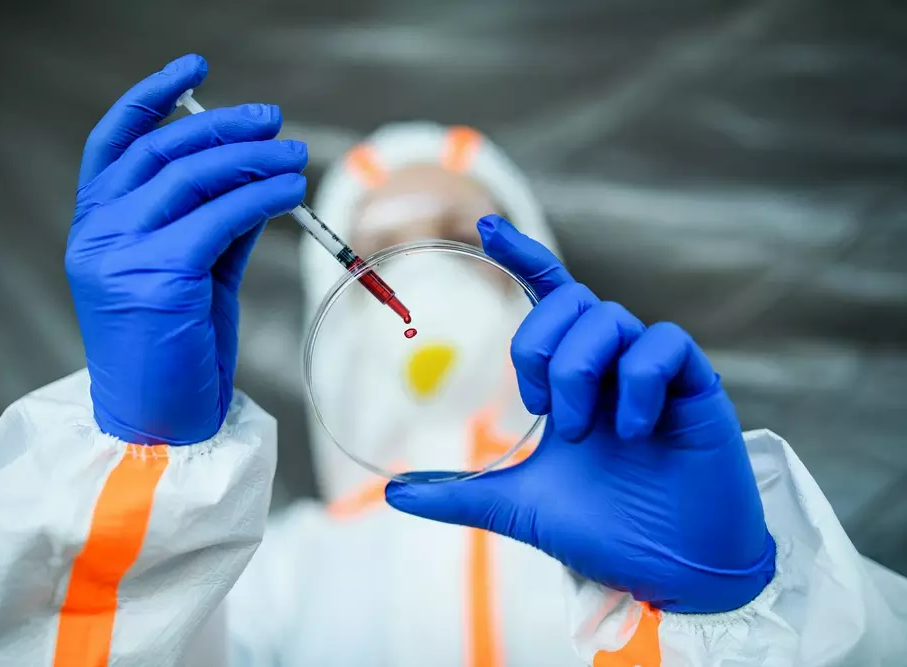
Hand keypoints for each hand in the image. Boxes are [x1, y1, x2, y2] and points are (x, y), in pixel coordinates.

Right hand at [66, 54, 306, 444]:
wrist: (160, 421)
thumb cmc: (176, 348)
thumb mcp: (196, 273)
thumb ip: (217, 224)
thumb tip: (259, 176)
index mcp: (95, 226)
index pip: (114, 142)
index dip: (152, 97)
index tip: (194, 68)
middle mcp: (98, 232)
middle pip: (162, 151)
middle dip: (222, 126)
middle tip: (273, 121)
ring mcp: (121, 253)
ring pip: (192, 177)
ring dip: (252, 158)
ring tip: (293, 155)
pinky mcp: (158, 275)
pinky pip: (220, 216)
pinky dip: (261, 196)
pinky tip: (289, 192)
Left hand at [386, 215, 775, 612]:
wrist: (669, 571)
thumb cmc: (603, 532)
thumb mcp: (518, 507)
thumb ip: (459, 494)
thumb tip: (392, 492)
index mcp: (575, 380)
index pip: (550, 299)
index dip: (523, 257)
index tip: (486, 229)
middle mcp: (613, 366)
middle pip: (573, 301)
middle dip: (541, 347)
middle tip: (542, 408)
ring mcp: (655, 376)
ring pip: (611, 318)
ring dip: (581, 370)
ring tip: (584, 431)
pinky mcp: (698, 389)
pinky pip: (665, 345)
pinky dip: (639, 381)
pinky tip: (634, 431)